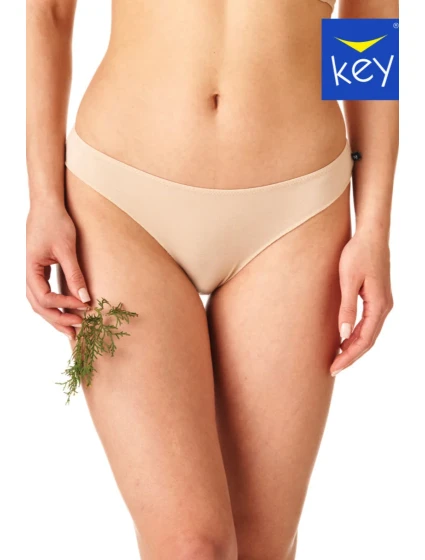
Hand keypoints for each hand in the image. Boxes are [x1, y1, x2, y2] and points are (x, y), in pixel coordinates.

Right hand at [26, 201, 90, 339]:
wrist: (47, 205)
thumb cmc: (55, 222)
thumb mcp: (67, 249)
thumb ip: (74, 274)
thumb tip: (85, 298)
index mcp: (31, 269)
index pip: (44, 297)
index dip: (64, 305)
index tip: (84, 306)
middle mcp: (29, 274)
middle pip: (39, 306)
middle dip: (58, 319)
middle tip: (78, 328)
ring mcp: (33, 273)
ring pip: (40, 303)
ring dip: (55, 316)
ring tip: (73, 328)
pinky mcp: (41, 271)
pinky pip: (45, 294)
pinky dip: (55, 305)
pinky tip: (68, 311)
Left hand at [330, 232, 392, 375]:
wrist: (371, 234)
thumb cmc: (358, 253)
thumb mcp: (348, 280)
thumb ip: (346, 308)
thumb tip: (342, 335)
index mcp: (379, 305)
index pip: (364, 340)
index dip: (349, 356)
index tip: (333, 367)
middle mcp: (384, 306)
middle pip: (368, 340)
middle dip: (350, 356)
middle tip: (332, 368)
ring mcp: (382, 302)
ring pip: (369, 333)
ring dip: (353, 347)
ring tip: (336, 358)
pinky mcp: (376, 297)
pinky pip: (368, 323)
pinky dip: (356, 334)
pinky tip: (343, 338)